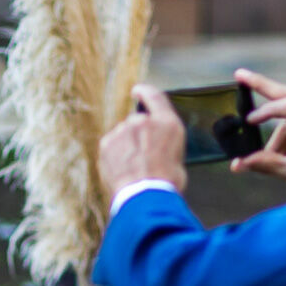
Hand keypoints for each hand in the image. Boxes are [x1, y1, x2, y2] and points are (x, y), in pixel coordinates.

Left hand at [98, 84, 188, 199]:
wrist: (145, 195)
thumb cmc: (166, 182)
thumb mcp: (179, 157)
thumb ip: (165, 142)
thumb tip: (156, 147)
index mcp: (167, 123)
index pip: (154, 96)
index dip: (144, 92)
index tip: (137, 91)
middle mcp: (143, 121)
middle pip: (136, 123)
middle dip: (137, 137)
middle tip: (143, 159)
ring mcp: (123, 130)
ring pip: (122, 136)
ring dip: (125, 148)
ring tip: (134, 169)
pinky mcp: (107, 143)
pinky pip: (110, 147)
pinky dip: (114, 156)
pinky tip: (123, 170)